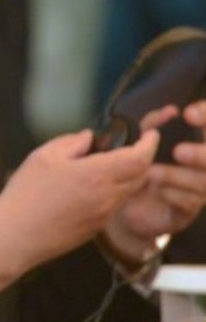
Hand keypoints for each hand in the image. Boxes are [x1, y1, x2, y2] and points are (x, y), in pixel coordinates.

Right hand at [0, 128, 158, 291]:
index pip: (139, 158)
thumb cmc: (25, 194)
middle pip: (141, 175)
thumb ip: (70, 142)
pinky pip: (114, 205)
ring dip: (128, 177)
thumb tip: (88, 138)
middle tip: (129, 147)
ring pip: (129, 191)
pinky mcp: (96, 229)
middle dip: (141, 159)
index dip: (149, 144)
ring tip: (107, 166)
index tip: (149, 135)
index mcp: (96, 175)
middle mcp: (107, 197)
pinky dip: (113, 192)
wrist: (15, 235)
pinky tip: (90, 188)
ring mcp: (104, 215)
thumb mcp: (43, 156)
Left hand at [103, 100, 205, 263]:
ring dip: (178, 176)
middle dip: (200, 154)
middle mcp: (202, 166)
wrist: (123, 206)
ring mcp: (199, 190)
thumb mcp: (139, 144)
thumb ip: (152, 126)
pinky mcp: (188, 211)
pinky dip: (175, 195)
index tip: (187, 114)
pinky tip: (159, 191)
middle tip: (178, 152)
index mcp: (194, 144)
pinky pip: (191, 203)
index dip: (205, 116)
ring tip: (152, 173)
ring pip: (204, 182)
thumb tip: (169, 110)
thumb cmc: (135, 168)